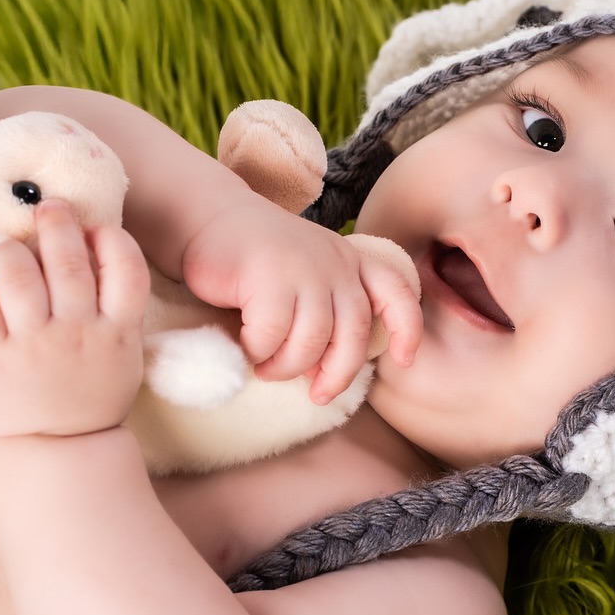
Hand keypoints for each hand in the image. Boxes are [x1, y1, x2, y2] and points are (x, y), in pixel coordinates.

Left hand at [0, 200, 150, 438]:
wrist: (56, 453)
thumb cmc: (91, 399)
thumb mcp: (124, 358)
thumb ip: (117, 312)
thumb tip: (94, 252)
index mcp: (118, 334)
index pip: (126, 268)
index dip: (113, 239)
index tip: (98, 230)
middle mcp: (77, 334)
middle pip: (68, 259)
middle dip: (57, 223)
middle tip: (50, 210)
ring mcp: (32, 345)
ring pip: (18, 268)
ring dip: (13, 248)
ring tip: (13, 250)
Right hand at [182, 197, 421, 404]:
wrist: (208, 218)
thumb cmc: (256, 261)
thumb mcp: (304, 278)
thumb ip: (324, 312)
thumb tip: (324, 374)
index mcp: (350, 261)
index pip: (395, 292)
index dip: (406, 328)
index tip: (406, 361)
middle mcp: (335, 263)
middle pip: (353, 334)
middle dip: (338, 375)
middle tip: (318, 396)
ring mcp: (303, 267)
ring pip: (312, 341)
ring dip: (287, 368)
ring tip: (266, 368)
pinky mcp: (268, 276)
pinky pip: (272, 335)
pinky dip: (259, 352)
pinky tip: (246, 348)